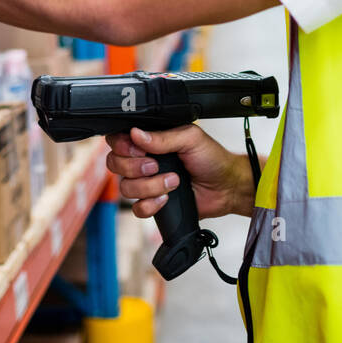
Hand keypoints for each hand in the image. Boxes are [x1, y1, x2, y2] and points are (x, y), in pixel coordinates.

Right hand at [105, 124, 254, 220]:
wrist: (226, 187)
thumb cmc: (211, 159)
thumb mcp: (190, 139)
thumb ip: (163, 137)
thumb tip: (136, 133)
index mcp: (150, 140)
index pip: (118, 140)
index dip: (122, 146)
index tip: (139, 150)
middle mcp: (143, 160)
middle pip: (115, 164)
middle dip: (134, 167)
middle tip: (156, 165)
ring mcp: (147, 182)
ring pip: (125, 187)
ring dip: (149, 186)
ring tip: (173, 181)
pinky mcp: (153, 203)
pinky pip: (136, 208)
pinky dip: (150, 205)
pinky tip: (166, 199)